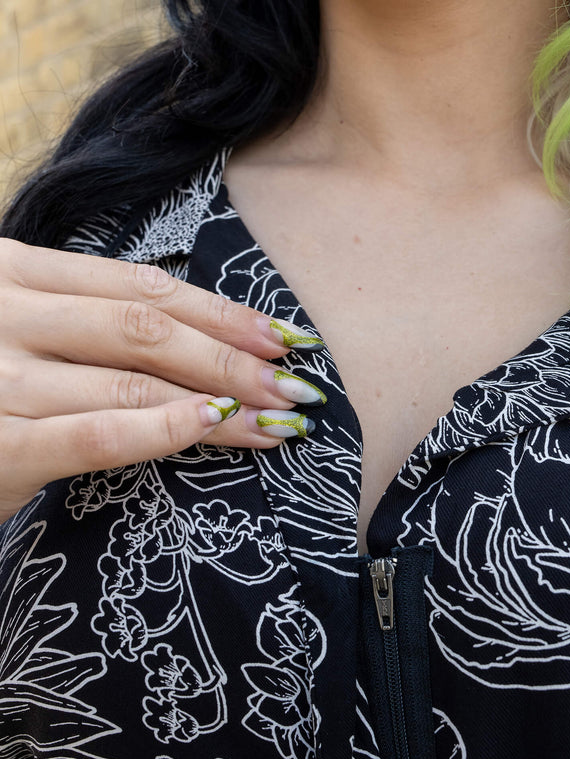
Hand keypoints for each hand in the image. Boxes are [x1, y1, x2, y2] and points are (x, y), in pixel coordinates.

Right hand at [0, 240, 326, 522]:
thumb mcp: (13, 328)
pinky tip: (212, 427)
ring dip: (221, 402)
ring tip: (277, 422)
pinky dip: (160, 430)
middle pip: (145, 329)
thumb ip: (77, 319)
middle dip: (233, 358)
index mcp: (10, 271)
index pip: (138, 286)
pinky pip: (93, 434)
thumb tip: (193, 337)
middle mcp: (1, 312)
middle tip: (297, 386)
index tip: (283, 336)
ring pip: (132, 382)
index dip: (220, 312)